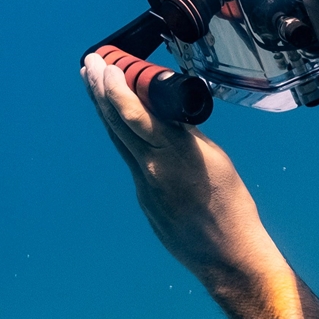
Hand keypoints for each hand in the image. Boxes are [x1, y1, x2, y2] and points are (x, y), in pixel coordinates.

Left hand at [81, 52, 287, 295]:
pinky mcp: (144, 200)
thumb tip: (165, 111)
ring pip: (119, 140)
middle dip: (100, 90)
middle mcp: (151, 168)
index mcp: (173, 153)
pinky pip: (130, 159)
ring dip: (105, 109)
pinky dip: (121, 134)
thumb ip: (185, 133)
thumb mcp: (213, 157)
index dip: (114, 88)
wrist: (226, 255)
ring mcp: (143, 186)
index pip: (134, 114)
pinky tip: (117, 121)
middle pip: (117, 123)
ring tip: (92, 83)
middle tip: (88, 63)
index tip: (104, 66)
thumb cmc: (230, 204)